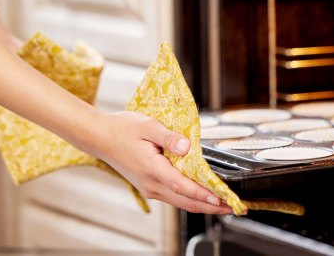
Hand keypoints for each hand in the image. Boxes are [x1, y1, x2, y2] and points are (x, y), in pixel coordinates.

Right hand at [91, 111, 232, 214]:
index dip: (204, 194)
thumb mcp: (147, 125)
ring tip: (223, 205)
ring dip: (202, 205)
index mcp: (152, 169)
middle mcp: (151, 184)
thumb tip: (188, 146)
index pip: (183, 187)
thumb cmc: (122, 129)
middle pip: (186, 202)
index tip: (222, 199)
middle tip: (233, 208)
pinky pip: (173, 197)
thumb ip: (169, 137)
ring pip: (180, 202)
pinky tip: (202, 197)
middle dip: (211, 207)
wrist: (100, 137)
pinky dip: (190, 200)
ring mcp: (149, 187)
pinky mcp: (148, 186)